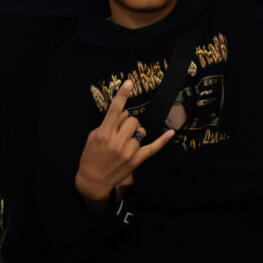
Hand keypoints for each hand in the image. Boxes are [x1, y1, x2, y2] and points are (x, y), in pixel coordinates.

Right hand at [76, 79, 175, 199]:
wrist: (93, 180)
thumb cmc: (91, 156)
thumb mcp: (93, 136)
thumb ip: (108, 123)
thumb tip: (124, 113)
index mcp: (104, 133)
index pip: (115, 109)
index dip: (123, 94)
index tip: (130, 82)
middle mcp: (117, 141)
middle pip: (132, 120)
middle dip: (128, 122)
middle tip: (121, 130)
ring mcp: (128, 151)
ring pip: (140, 131)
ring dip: (134, 133)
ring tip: (125, 142)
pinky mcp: (136, 160)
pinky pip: (153, 147)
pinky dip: (162, 140)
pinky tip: (171, 131)